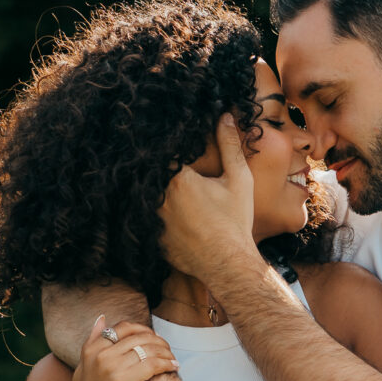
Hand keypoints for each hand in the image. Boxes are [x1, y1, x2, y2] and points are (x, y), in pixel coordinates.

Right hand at [70, 315, 178, 380]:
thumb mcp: (83, 372)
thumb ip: (91, 344)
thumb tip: (102, 317)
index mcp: (90, 350)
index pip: (122, 328)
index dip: (142, 330)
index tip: (153, 339)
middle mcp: (99, 355)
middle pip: (138, 336)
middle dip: (157, 340)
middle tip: (167, 349)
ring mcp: (110, 367)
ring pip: (147, 348)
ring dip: (165, 351)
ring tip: (172, 358)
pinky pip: (152, 363)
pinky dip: (166, 362)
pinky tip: (173, 366)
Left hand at [158, 114, 256, 279]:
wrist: (228, 264)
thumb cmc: (235, 221)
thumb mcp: (239, 180)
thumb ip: (230, 146)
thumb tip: (224, 116)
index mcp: (178, 179)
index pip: (163, 153)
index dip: (167, 150)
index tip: (171, 149)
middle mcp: (158, 197)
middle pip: (149, 174)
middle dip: (155, 169)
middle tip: (166, 172)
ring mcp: (151, 220)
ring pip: (143, 197)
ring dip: (149, 192)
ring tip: (164, 191)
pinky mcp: (149, 238)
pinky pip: (143, 220)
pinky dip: (150, 216)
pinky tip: (167, 217)